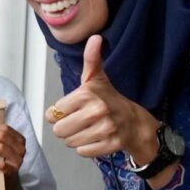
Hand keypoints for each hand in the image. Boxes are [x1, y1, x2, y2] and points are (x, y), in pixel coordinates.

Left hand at [0, 118, 26, 173]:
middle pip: (2, 136)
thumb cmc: (2, 160)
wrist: (7, 179)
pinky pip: (2, 164)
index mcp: (19, 139)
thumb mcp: (2, 146)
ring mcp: (19, 159)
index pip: (5, 128)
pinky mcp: (14, 170)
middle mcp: (21, 148)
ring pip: (1, 147)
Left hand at [47, 36, 160, 164]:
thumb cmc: (109, 99)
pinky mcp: (110, 145)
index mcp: (87, 94)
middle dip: (66, 128)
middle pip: (59, 130)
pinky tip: (97, 138)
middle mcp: (96, 111)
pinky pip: (83, 152)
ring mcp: (105, 129)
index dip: (60, 113)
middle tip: (80, 121)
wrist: (135, 122)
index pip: (53, 112)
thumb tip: (95, 37)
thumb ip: (91, 59)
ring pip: (69, 142)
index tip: (73, 109)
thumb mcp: (97, 78)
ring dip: (76, 138)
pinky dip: (87, 148)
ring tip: (89, 129)